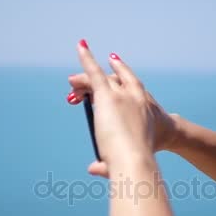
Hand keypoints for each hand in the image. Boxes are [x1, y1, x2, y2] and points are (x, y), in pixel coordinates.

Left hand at [67, 40, 177, 176]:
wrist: (142, 154)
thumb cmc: (141, 157)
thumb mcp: (126, 156)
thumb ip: (106, 163)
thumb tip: (92, 169)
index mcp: (142, 105)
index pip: (128, 88)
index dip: (117, 83)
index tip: (104, 86)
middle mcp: (133, 95)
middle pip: (112, 82)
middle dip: (95, 83)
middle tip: (77, 90)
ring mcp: (120, 94)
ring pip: (100, 80)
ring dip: (84, 81)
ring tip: (72, 85)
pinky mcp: (106, 94)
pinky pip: (93, 73)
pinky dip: (86, 58)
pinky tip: (81, 45)